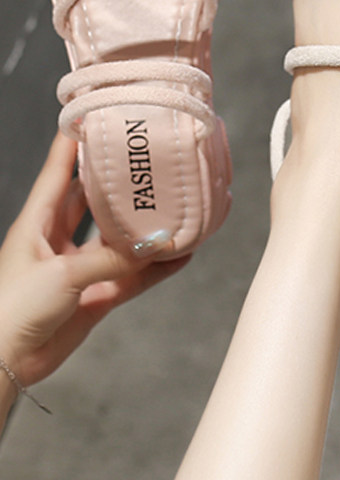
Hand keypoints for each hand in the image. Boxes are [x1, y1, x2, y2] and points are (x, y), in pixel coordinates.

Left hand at [0, 132, 188, 389]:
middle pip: (94, 200)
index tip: (94, 114)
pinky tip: (180, 256)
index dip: (73, 143)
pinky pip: (133, 276)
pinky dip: (157, 268)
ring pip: (120, 239)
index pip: (58, 171)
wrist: (3, 365)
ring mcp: (79, 267)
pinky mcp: (95, 295)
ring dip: (145, 229)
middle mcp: (59, 239)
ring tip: (176, 210)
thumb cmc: (11, 310)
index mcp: (37, 222)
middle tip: (149, 164)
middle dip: (119, 184)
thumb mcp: (62, 275)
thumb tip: (157, 245)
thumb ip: (112, 259)